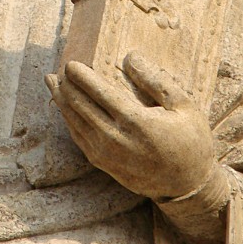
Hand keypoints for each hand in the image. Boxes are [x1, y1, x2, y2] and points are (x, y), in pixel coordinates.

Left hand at [46, 54, 215, 201]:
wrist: (187, 186)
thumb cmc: (190, 141)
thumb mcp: (184, 106)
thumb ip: (156, 80)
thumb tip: (130, 57)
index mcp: (137, 121)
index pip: (99, 93)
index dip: (81, 77)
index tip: (70, 63)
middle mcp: (116, 138)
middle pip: (80, 106)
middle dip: (66, 86)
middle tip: (58, 69)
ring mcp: (106, 154)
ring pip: (74, 122)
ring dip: (61, 101)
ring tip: (52, 82)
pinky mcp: (103, 164)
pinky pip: (78, 138)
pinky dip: (69, 120)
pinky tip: (65, 108)